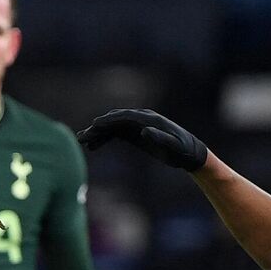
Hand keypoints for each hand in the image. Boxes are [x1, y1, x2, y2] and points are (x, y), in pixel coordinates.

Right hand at [76, 109, 208, 171]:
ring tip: (82, 142)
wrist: (188, 152)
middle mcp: (140, 119)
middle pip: (114, 120)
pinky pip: (115, 134)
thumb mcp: (173, 147)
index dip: (109, 121)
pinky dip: (104, 139)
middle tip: (82, 136)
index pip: (124, 117)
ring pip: (112, 127)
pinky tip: (93, 146)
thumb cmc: (182, 150)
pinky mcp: (134, 134)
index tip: (95, 125)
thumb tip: (144, 131)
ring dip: (97, 133)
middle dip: (98, 128)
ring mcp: (136, 126)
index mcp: (148, 119)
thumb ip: (160, 138)